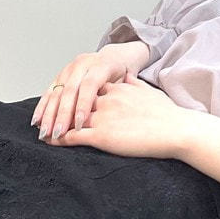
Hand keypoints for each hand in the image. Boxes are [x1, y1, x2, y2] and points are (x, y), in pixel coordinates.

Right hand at [31, 42, 148, 140]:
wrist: (117, 58)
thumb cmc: (122, 75)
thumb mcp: (124, 83)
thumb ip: (113, 96)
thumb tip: (105, 117)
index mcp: (101, 64)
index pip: (89, 86)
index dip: (82, 106)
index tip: (78, 126)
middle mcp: (83, 64)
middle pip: (69, 90)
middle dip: (61, 115)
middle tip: (57, 134)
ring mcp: (70, 68)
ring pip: (57, 92)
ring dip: (48, 115)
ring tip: (44, 133)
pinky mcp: (60, 74)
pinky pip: (49, 91)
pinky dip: (42, 107)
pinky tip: (36, 121)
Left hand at [45, 71, 191, 159]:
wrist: (176, 129)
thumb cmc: (167, 113)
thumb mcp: (149, 91)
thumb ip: (135, 83)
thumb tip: (128, 76)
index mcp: (117, 88)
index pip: (89, 89)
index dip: (75, 96)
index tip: (65, 101)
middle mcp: (107, 99)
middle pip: (75, 102)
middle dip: (60, 110)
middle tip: (47, 118)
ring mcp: (103, 116)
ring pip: (70, 119)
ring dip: (55, 125)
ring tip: (44, 132)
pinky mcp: (101, 135)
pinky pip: (73, 136)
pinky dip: (60, 139)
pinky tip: (52, 142)